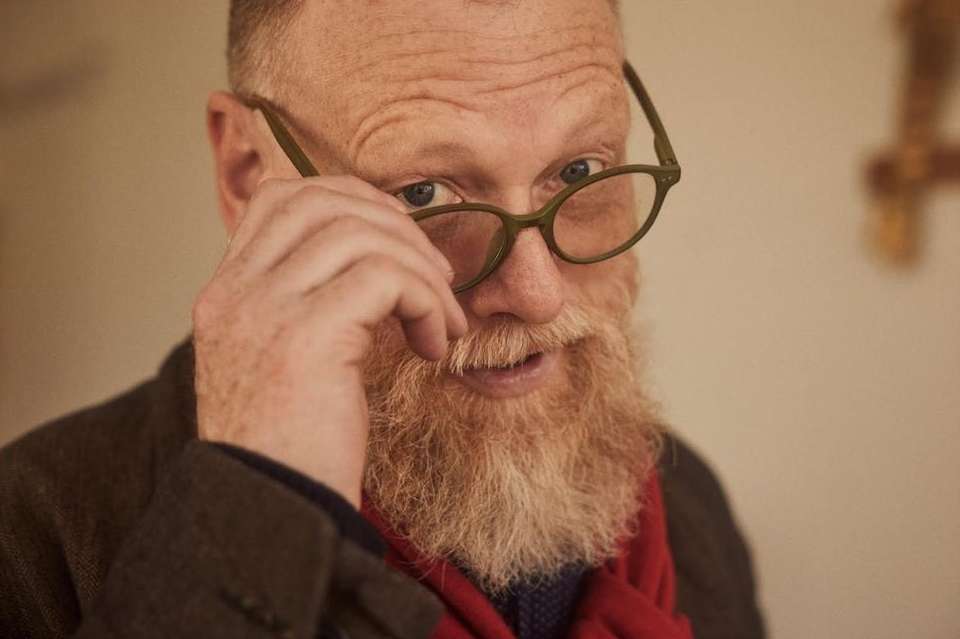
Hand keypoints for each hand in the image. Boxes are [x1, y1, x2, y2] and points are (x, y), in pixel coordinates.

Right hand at [191, 176, 466, 506]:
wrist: (273, 516)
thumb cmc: (294, 448)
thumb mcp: (285, 362)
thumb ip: (305, 305)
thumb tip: (375, 264)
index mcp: (227, 293)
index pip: (280, 197)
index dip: (349, 200)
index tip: (396, 241)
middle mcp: (236, 292)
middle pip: (324, 201)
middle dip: (396, 226)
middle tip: (434, 275)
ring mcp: (265, 309)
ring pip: (362, 235)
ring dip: (423, 271)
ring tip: (443, 321)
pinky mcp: (306, 336)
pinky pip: (386, 278)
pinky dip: (426, 302)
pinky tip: (433, 346)